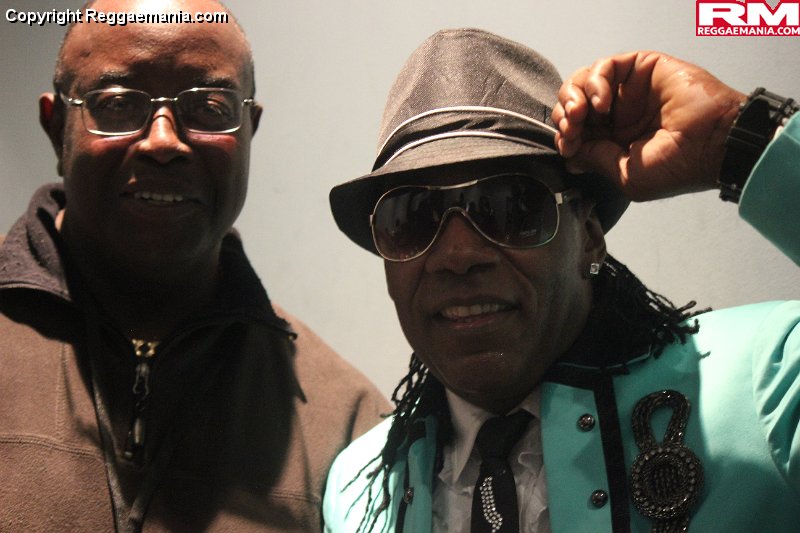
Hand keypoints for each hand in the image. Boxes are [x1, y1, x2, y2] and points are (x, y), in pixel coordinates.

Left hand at [552, 51, 745, 200]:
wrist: (714, 144)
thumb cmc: (678, 167)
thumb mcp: (626, 174)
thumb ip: (595, 159)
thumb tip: (569, 154)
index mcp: (614, 140)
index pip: (575, 130)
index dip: (565, 135)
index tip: (569, 145)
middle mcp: (619, 114)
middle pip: (574, 103)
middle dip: (565, 115)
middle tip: (572, 127)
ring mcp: (629, 90)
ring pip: (584, 82)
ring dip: (574, 96)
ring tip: (581, 113)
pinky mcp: (642, 68)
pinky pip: (606, 67)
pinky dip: (595, 82)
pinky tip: (602, 102)